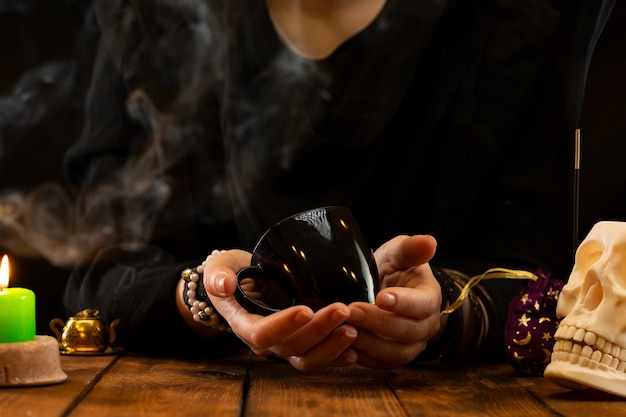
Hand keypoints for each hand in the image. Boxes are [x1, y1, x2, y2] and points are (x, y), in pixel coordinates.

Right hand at [202, 250, 358, 370]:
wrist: (237, 286)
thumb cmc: (229, 274)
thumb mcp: (218, 268)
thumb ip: (217, 275)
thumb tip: (224, 283)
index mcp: (245, 325)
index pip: (263, 333)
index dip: (285, 325)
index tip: (306, 309)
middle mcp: (266, 341)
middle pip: (293, 346)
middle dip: (319, 331)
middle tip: (343, 310)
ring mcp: (283, 346)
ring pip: (307, 358)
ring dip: (332, 346)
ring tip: (353, 328)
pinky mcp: (299, 345)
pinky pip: (318, 358)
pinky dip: (337, 357)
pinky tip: (356, 348)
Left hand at [346, 234, 440, 368]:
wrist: (382, 287)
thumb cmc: (393, 268)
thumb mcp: (399, 252)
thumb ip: (411, 248)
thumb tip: (429, 242)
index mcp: (429, 297)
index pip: (423, 304)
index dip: (403, 303)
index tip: (381, 296)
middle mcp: (425, 326)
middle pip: (408, 332)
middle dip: (378, 322)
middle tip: (351, 310)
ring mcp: (411, 345)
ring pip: (395, 353)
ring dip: (369, 343)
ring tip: (344, 329)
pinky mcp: (392, 357)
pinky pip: (381, 364)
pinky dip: (363, 358)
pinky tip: (344, 345)